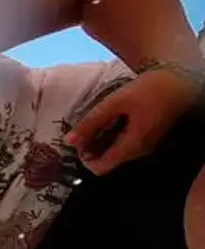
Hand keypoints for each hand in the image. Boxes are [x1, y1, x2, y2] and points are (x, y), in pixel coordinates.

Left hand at [65, 68, 201, 174]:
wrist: (180, 80)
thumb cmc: (148, 90)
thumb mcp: (115, 103)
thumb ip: (91, 122)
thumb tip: (68, 141)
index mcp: (131, 146)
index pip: (100, 168)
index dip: (84, 158)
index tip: (78, 140)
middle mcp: (138, 151)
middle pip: (107, 161)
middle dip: (91, 148)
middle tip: (84, 128)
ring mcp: (144, 145)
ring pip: (115, 152)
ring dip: (101, 141)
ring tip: (96, 121)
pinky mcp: (147, 137)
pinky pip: (124, 144)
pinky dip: (112, 136)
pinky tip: (110, 119)